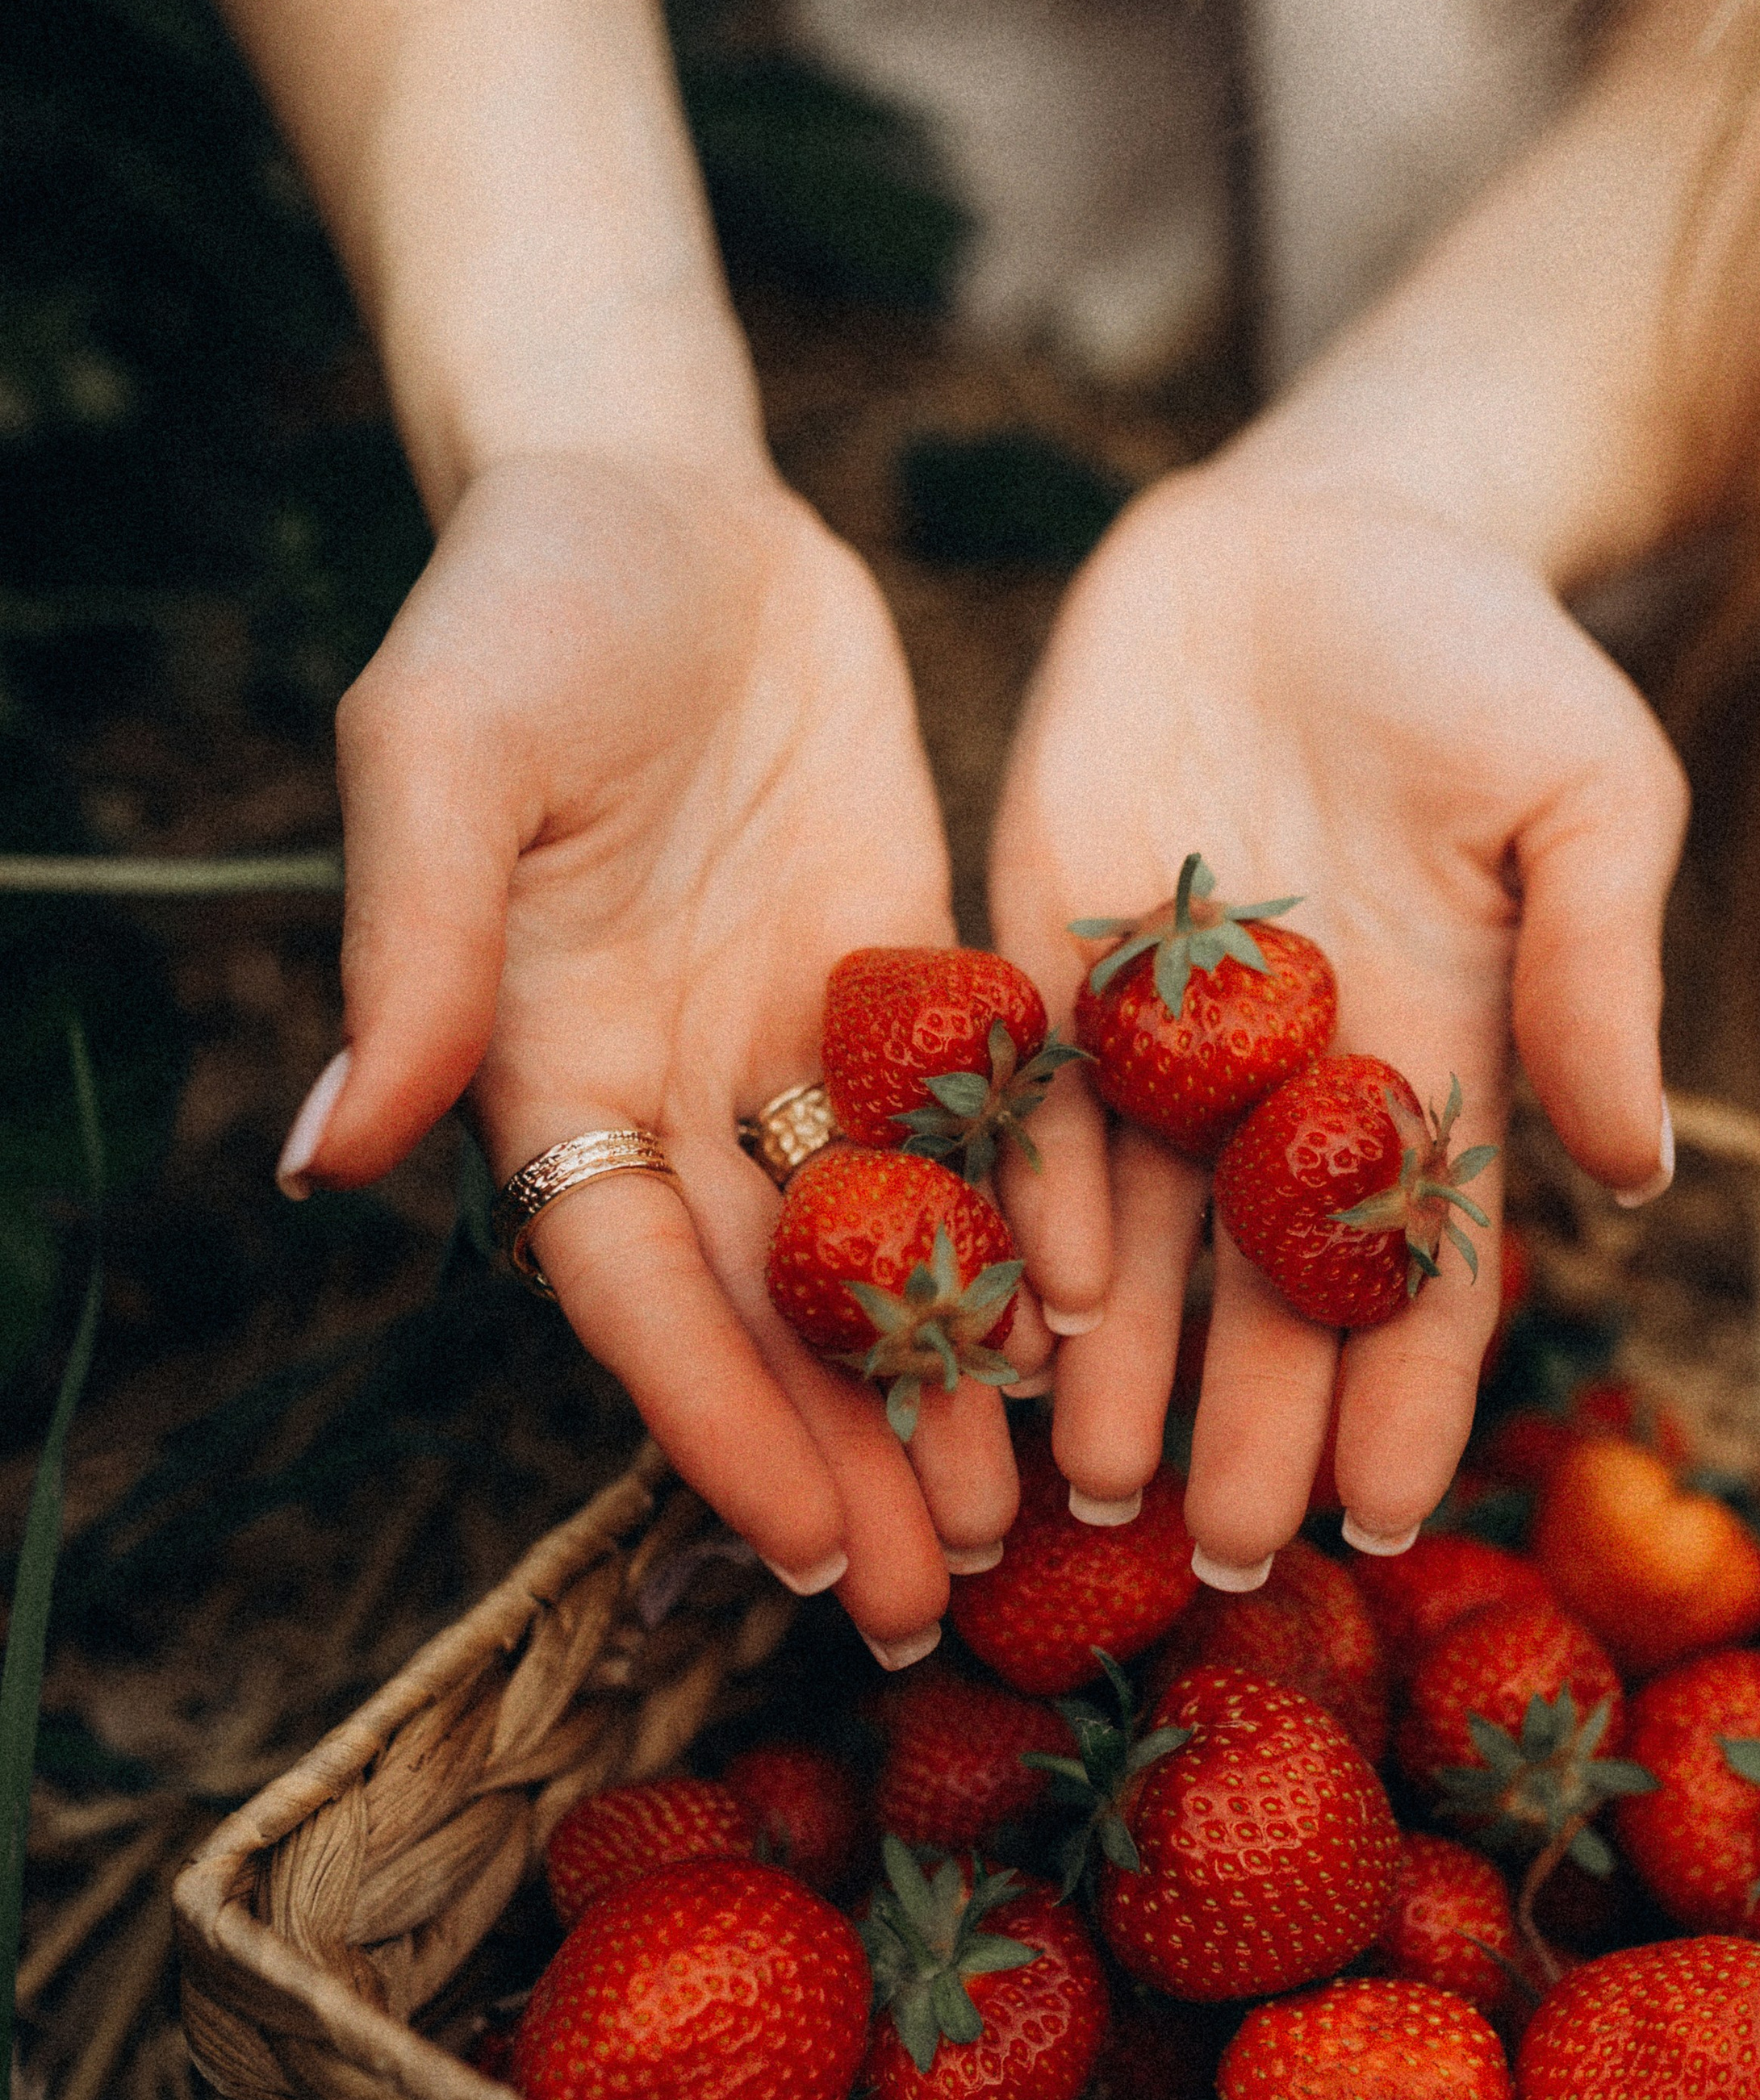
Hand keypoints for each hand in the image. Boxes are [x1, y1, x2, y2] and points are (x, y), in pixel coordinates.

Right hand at [289, 448, 1032, 1655]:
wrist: (666, 490)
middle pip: (766, 1313)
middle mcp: (675, 1085)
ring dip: (939, 1395)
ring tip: (1031, 1528)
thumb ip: (410, 942)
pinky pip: (974, 1139)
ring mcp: (794, 1044)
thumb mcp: (443, 745)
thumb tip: (326, 1152)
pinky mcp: (906, 983)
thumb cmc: (526, 600)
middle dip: (841, 1459)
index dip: (710, 1416)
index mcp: (551, 1061)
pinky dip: (1020, 1246)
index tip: (794, 1543)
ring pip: (877, 1258)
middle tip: (930, 1609)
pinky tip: (1093, 1343)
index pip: (634, 1283)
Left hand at [988, 455, 1686, 1570]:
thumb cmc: (1490, 660)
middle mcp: (1283, 1079)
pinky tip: (1022, 1305)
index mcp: (1428, 1061)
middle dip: (1251, 1425)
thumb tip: (1638, 1169)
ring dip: (1118, 1365)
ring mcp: (1158, 1026)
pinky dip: (1030, 1201)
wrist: (1329, 528)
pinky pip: (1030, 1100)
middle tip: (1222, 1566)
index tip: (1385, 1513)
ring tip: (1095, 1493)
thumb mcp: (1593, 795)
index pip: (1423, 1265)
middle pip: (1267, 1289)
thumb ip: (1601, 972)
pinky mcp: (1043, 947)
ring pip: (1135, 1231)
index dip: (1407, 1394)